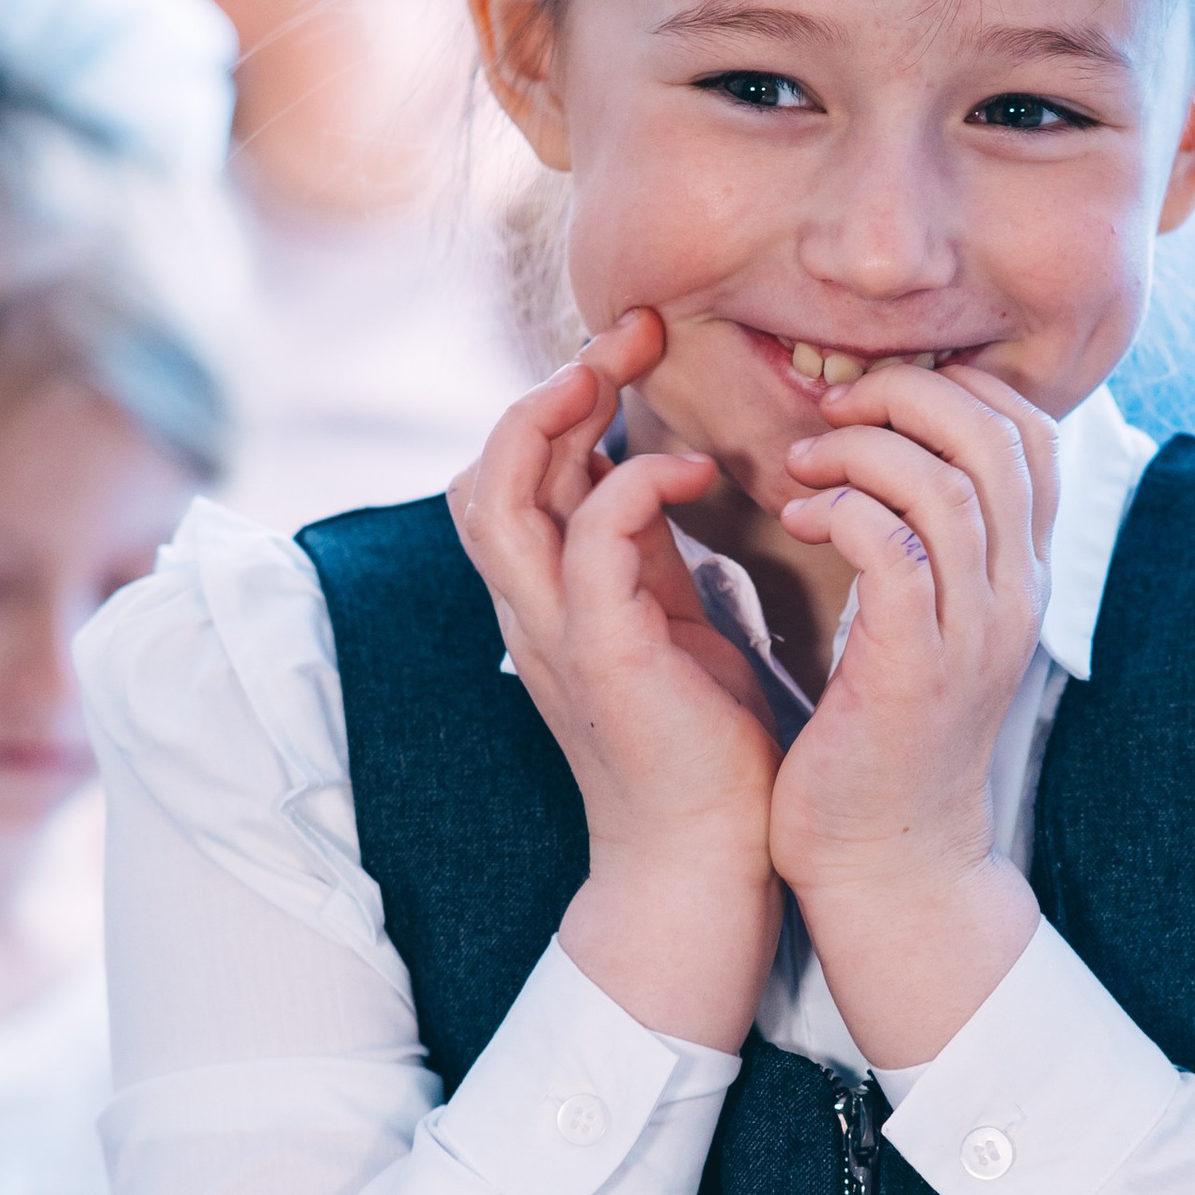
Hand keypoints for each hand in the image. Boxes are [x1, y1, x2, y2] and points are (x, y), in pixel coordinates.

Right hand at [450, 311, 781, 1046]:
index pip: (513, 473)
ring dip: (553, 418)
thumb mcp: (673, 624)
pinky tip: (693, 473)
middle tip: (629, 332)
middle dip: (546, 385)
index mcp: (552, 598)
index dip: (557, 398)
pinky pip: (586, 545)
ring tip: (618, 373)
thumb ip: (650, 552)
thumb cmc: (707, 750)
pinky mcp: (601, 658)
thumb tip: (658, 468)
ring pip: (500, 496)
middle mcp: (534, 610)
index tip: (635, 346)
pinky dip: (631, 487)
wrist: (709, 863)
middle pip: (484, 468)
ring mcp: (556, 634)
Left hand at [768, 363, 1054, 1066]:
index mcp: (1020, 577)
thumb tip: (887, 462)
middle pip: (996, 435)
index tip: (878, 404)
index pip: (1032, 433)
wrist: (887, 862)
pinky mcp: (915, 666)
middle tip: (834, 412)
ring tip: (802, 469)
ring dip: (860, 453)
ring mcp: (972, 632)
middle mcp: (1013, 596)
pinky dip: (839, 512)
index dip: (958, 388)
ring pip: (945, 481)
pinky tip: (797, 521)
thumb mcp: (927, 632)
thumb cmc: (885, 740)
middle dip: (905, 397)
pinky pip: (891, 547)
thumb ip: (928, 551)